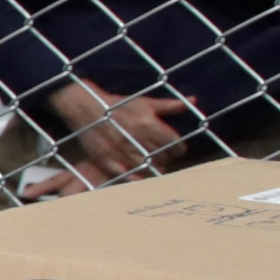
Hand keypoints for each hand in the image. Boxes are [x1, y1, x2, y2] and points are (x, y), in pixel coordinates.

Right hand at [46, 83, 186, 182]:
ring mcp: (120, 151)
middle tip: (165, 157)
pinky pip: (127, 176)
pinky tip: (141, 176)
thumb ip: (169, 105)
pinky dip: (137, 178)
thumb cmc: (118, 104)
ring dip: (154, 169)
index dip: (179, 148)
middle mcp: (135, 138)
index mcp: (147, 123)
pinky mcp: (106, 160)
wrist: (85, 108)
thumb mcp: (145, 101)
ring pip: (147, 169)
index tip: (177, 149)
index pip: (174, 144)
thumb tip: (194, 100)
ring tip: (155, 166)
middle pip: (162, 158)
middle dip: (167, 158)